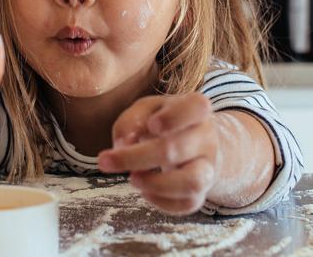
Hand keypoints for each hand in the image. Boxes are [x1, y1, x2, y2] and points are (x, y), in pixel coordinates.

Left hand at [96, 92, 219, 214]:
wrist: (199, 144)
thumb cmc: (167, 122)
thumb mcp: (149, 109)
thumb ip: (132, 120)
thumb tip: (122, 144)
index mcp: (196, 110)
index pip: (196, 108)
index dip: (173, 118)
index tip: (152, 125)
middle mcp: (207, 138)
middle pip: (175, 149)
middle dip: (135, 157)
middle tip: (104, 161)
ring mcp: (208, 167)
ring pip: (191, 182)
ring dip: (155, 184)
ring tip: (132, 178)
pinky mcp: (202, 191)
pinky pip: (187, 204)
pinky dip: (161, 201)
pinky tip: (145, 191)